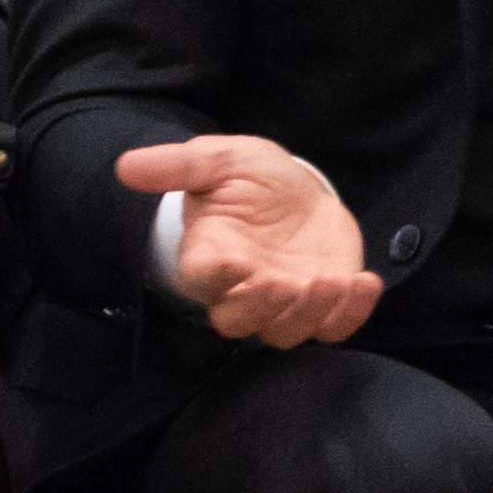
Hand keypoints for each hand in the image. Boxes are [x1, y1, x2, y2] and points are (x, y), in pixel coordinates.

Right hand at [116, 136, 380, 346]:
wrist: (297, 189)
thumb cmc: (250, 178)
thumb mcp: (220, 160)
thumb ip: (178, 165)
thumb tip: (125, 166)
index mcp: (210, 254)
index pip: (201, 280)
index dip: (216, 278)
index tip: (236, 262)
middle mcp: (242, 287)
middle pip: (238, 321)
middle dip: (261, 309)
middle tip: (288, 283)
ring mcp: (284, 300)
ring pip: (285, 332)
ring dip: (309, 314)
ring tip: (332, 282)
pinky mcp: (325, 303)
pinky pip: (335, 326)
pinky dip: (353, 313)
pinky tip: (366, 282)